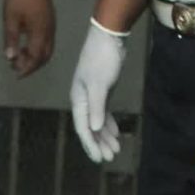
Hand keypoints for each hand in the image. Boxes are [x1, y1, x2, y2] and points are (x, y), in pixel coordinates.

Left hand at [3, 0, 57, 76]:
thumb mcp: (11, 19)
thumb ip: (11, 39)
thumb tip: (10, 58)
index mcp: (40, 33)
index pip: (35, 58)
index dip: (27, 69)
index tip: (16, 74)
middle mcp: (49, 32)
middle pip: (44, 57)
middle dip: (32, 66)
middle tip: (17, 67)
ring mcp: (51, 26)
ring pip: (47, 50)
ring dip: (35, 58)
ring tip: (20, 57)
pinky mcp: (50, 21)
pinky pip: (47, 42)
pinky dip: (38, 49)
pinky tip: (27, 45)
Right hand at [69, 20, 129, 163]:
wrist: (108, 36)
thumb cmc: (102, 58)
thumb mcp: (100, 83)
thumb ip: (96, 107)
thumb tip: (93, 129)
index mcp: (78, 99)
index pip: (83, 128)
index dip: (91, 145)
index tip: (100, 158)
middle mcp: (83, 100)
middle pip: (90, 128)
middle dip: (100, 144)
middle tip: (111, 158)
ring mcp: (93, 96)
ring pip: (97, 122)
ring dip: (106, 136)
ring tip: (115, 149)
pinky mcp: (102, 91)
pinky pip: (104, 113)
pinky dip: (109, 124)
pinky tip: (115, 133)